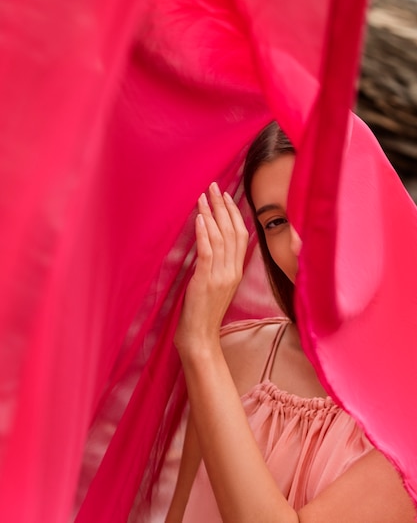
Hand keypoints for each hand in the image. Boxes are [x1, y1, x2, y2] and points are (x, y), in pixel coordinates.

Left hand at [175, 182, 248, 355]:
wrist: (200, 339)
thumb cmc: (204, 314)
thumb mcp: (216, 286)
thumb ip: (217, 266)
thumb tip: (210, 243)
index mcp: (236, 272)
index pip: (241, 236)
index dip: (234, 214)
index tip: (226, 196)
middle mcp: (232, 271)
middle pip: (232, 231)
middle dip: (223, 206)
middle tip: (215, 186)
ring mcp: (221, 276)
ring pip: (221, 238)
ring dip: (212, 214)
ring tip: (205, 196)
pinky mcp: (206, 281)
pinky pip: (208, 252)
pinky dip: (204, 233)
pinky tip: (200, 218)